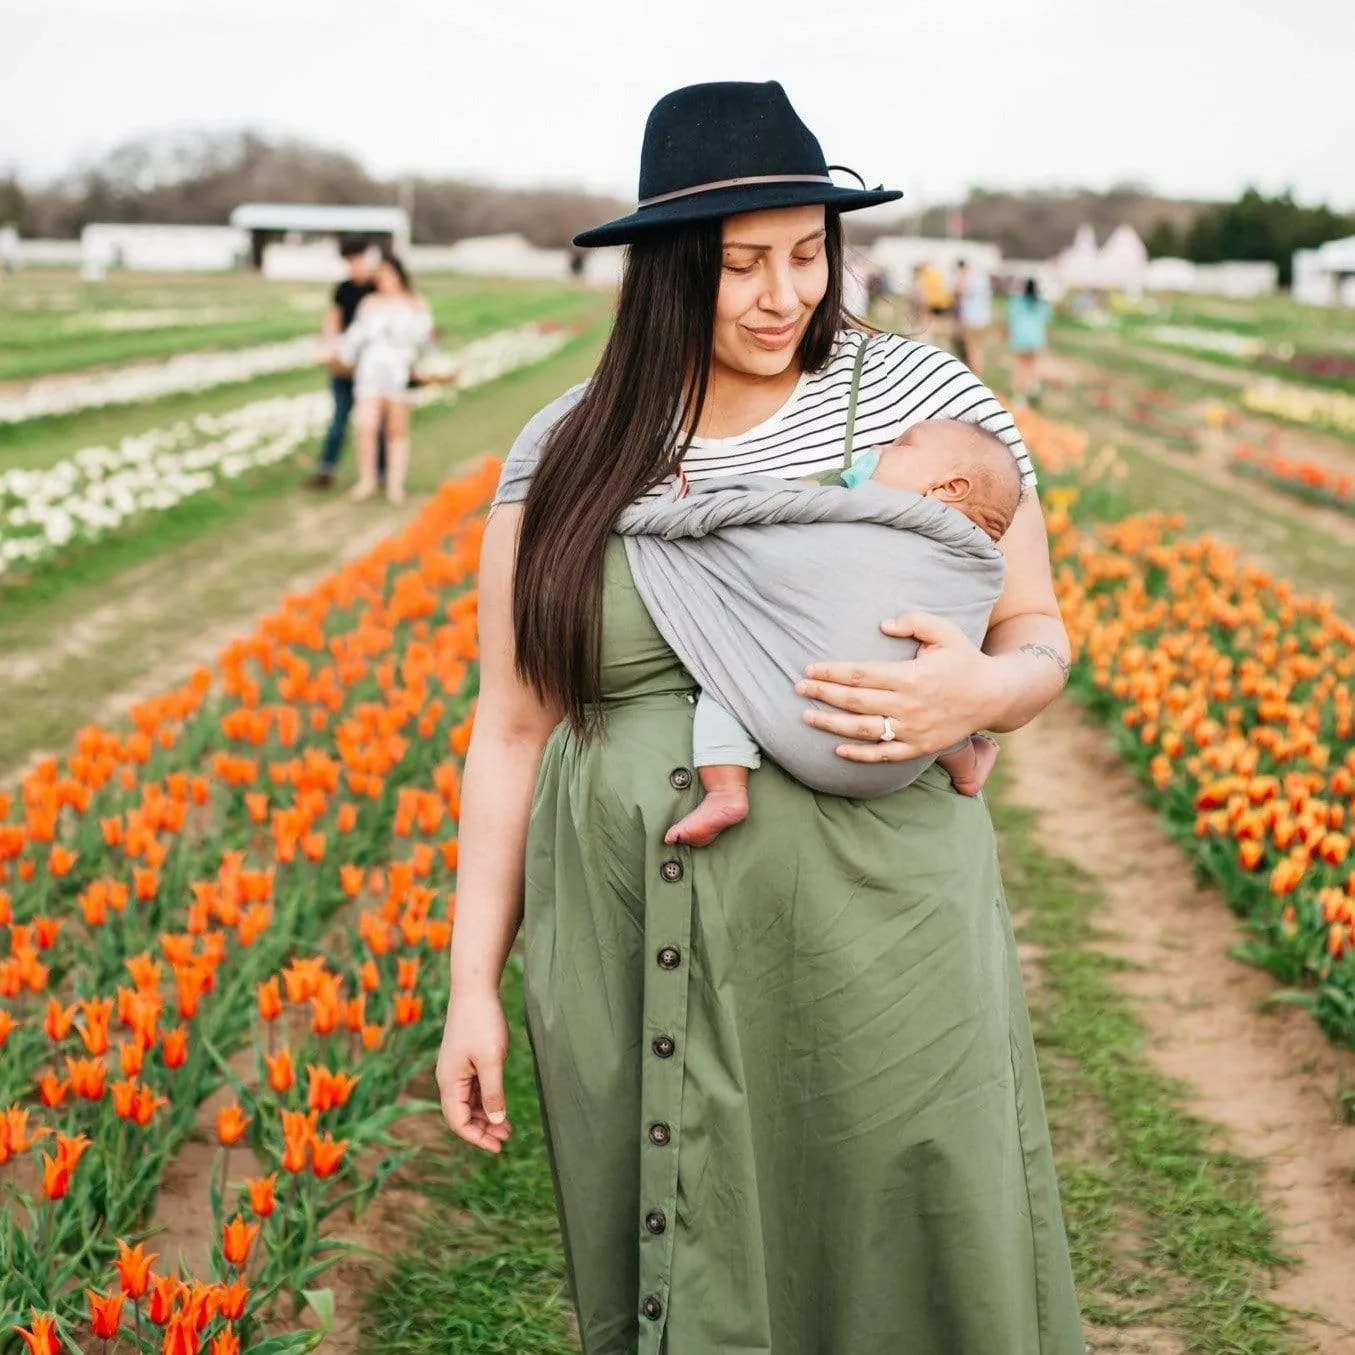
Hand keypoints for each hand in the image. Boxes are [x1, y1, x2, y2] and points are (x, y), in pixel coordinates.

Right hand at [436, 990, 512, 1152]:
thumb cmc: (482, 1022)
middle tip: (507, 1139)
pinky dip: (486, 1100)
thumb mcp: (491, 1061)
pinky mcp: (466, 1059)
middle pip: (461, 1114)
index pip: (457, 1121)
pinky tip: (500, 1104)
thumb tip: (497, 1121)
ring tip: (507, 1127)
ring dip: (486, 1115)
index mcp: (449, 1081)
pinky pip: (473, 1088)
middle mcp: (448, 1078)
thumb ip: (493, 1092)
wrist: (475, 989)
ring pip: (468, 1102)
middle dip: (483, 1129)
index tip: (498, 1146)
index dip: (476, 1137)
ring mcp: (457, 1068)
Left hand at [795, 612, 1000, 762]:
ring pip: (864, 729)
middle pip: (855, 701)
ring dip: (832, 724)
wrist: (994, 695)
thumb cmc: (964, 658)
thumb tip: (883, 624)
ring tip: (806, 716)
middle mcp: (909, 705)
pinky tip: (837, 749)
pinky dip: (860, 754)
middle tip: (797, 688)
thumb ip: (915, 621)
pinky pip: (885, 755)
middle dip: (823, 694)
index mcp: (911, 676)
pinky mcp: (919, 747)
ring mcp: (913, 730)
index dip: (832, 672)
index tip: (809, 669)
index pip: (861, 675)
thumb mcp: (946, 631)